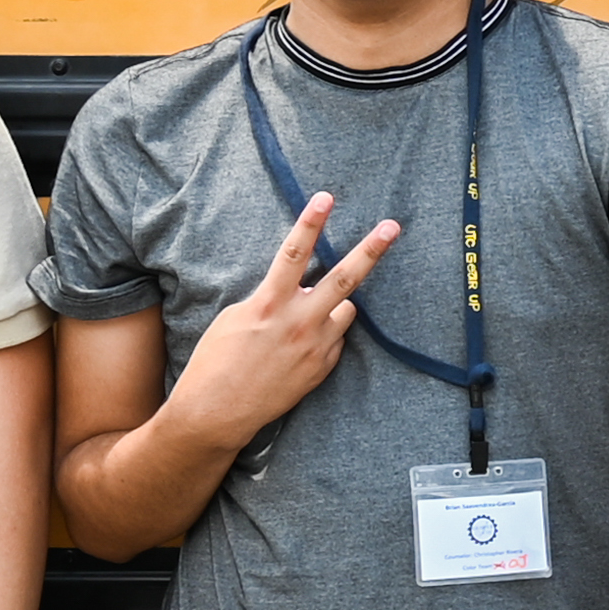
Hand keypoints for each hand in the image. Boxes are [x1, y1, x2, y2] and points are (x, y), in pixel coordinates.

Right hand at [164, 194, 398, 449]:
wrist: (217, 412)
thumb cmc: (216, 362)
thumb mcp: (235, 318)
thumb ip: (270, 298)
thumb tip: (296, 290)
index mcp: (269, 304)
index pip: (294, 253)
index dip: (311, 223)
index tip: (326, 197)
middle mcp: (299, 323)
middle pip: (344, 278)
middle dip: (371, 250)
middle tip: (392, 227)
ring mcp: (316, 347)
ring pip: (345, 309)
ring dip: (333, 304)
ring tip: (304, 319)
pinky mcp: (323, 367)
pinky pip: (335, 338)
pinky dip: (324, 334)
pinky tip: (297, 349)